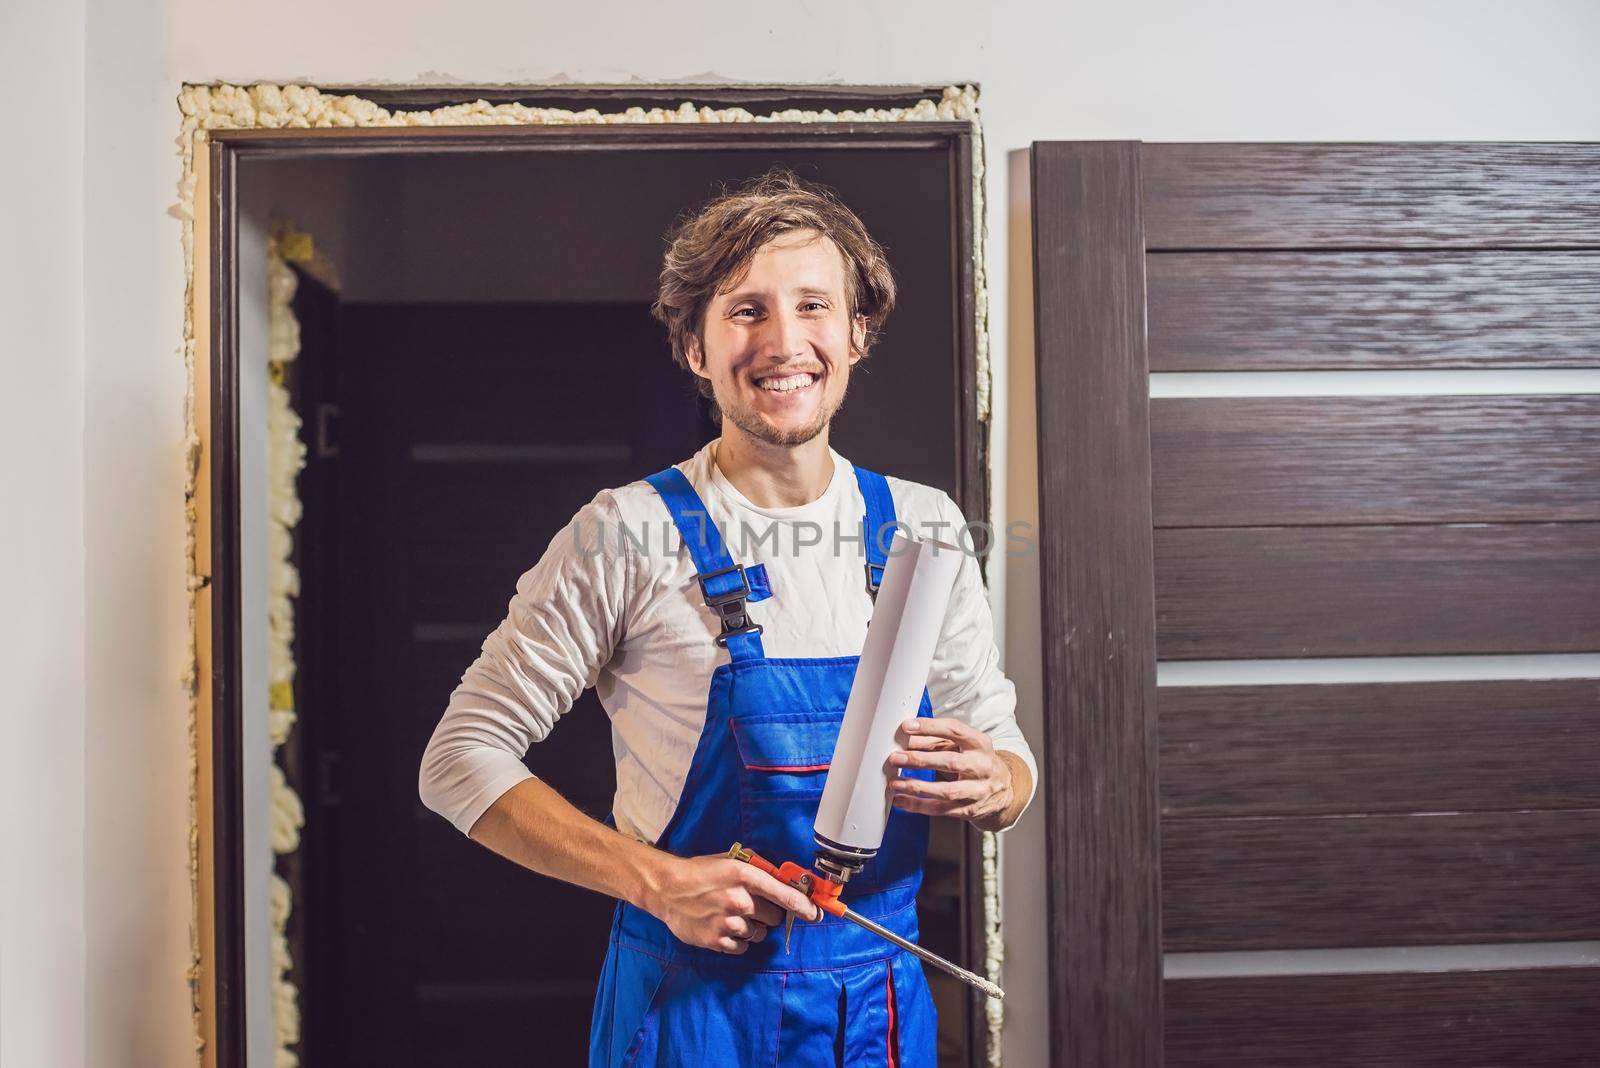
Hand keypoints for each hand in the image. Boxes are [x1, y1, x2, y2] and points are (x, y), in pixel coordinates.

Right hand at [641, 853, 820, 953]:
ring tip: (732, 915)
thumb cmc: (700, 872)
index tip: (816, 914)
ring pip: (759, 934)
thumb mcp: (730, 860)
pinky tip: (724, 927)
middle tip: (751, 906)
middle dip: (768, 913)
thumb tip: (785, 876)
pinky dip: (737, 941)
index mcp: (745, 876)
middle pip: (774, 917)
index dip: (805, 907)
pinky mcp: (716, 940)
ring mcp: (728, 922)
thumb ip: (758, 867)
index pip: (786, 895)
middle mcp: (739, 900)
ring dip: (751, 928)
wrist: (667, 889)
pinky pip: (742, 948)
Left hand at [887, 717, 1015, 831]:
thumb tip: (906, 738)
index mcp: (979, 744)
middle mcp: (982, 766)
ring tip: (896, 784)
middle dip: (920, 760)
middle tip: (896, 758)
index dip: (929, 727)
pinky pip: (942, 809)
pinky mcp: (970, 810)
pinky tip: (903, 801)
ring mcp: (978, 790)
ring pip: (946, 791)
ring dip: (917, 787)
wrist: (1003, 790)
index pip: (954, 730)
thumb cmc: (976, 762)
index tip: (907, 727)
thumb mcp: (961, 746)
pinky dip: (919, 806)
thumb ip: (933, 741)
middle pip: (950, 762)